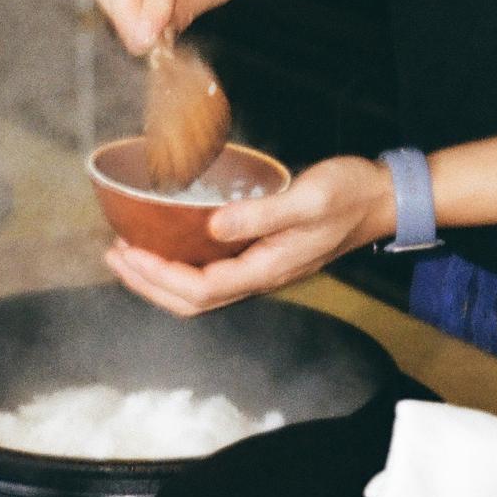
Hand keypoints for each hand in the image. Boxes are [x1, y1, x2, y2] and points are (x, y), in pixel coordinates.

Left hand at [105, 156, 397, 315]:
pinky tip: (169, 244)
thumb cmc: (349, 195)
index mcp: (267, 268)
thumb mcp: (307, 199)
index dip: (159, 276)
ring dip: (160, 278)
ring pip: (200, 292)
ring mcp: (262, 269)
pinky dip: (180, 265)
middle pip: (192, 301)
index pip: (200, 288)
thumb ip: (261, 215)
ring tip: (129, 253)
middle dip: (148, 283)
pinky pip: (212, 274)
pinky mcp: (262, 256)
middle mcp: (261, 276)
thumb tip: (214, 227)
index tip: (129, 250)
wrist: (382, 198)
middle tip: (115, 254)